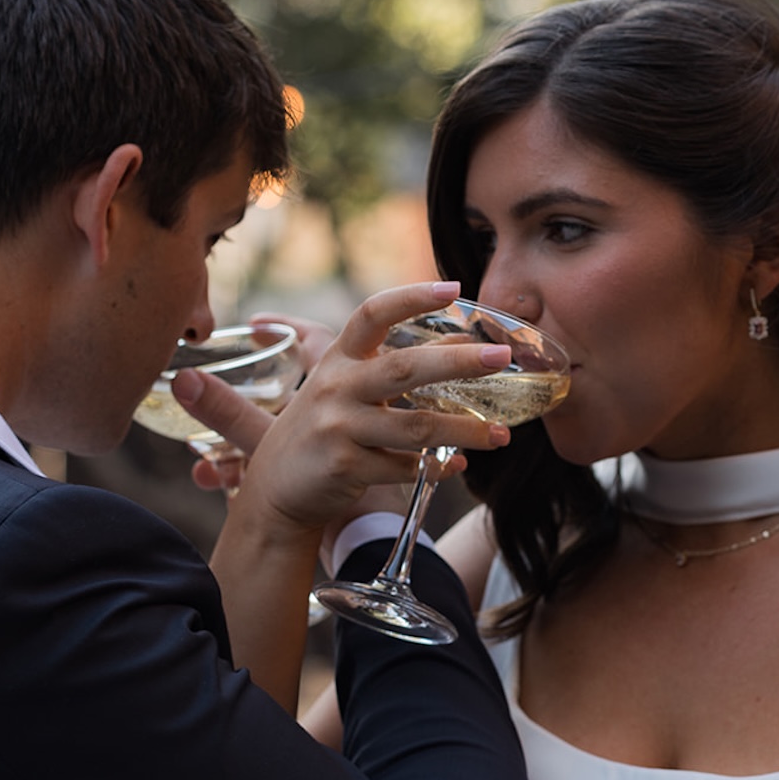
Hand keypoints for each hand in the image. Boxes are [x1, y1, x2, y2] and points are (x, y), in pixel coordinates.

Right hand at [175, 282, 510, 535]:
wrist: (276, 492)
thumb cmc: (321, 431)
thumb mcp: (344, 389)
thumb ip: (391, 365)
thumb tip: (462, 341)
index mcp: (337, 360)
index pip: (373, 314)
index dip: (412, 297)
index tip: (453, 287)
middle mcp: (335, 388)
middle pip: (405, 368)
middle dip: (459, 362)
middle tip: (502, 358)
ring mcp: (339, 428)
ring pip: (417, 426)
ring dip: (465, 430)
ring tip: (501, 435)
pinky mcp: (346, 467)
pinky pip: (407, 467)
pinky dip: (438, 468)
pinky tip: (457, 466)